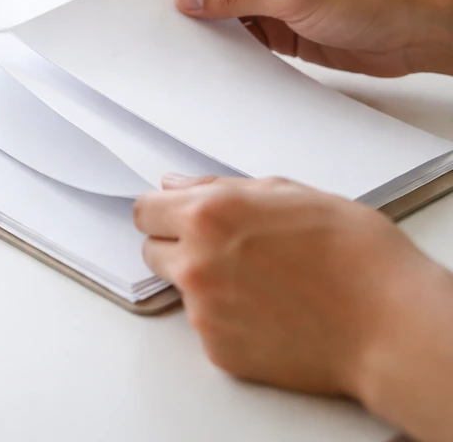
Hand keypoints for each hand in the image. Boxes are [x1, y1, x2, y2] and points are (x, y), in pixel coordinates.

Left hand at [134, 174, 452, 441]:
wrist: (391, 325)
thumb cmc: (356, 255)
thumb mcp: (291, 194)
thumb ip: (220, 188)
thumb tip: (176, 186)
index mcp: (210, 214)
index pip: (144, 211)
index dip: (162, 213)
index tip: (173, 217)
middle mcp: (196, 261)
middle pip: (151, 250)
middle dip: (178, 246)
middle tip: (226, 250)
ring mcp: (203, 310)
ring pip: (179, 289)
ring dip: (203, 283)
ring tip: (260, 283)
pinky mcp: (217, 348)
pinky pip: (205, 326)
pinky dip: (226, 319)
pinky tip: (269, 312)